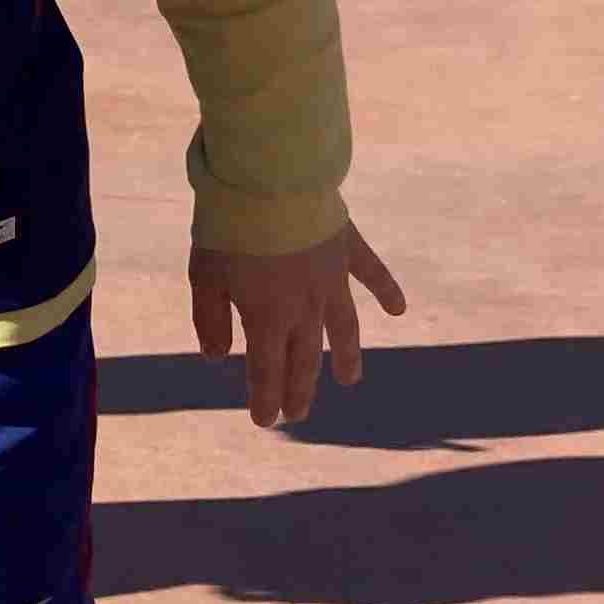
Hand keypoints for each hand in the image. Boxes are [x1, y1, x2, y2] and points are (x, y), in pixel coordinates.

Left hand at [190, 216, 407, 429]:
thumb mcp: (204, 277)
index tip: (267, 421)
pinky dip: (387, 291)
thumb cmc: (228, 229)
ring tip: (349, 379)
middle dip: (301, 390)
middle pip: (305, 359)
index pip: (268, 373)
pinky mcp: (347, 249)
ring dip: (346, 356)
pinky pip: (372, 275)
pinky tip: (398, 309)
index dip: (267, 400)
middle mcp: (306, 308)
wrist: (267, 182)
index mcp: (267, 318)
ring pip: (343, 329)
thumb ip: (211, 320)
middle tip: (299, 413)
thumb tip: (218, 358)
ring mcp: (332, 280)